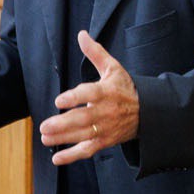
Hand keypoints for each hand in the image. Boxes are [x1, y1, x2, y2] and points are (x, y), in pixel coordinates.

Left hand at [38, 31, 137, 165]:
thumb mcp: (113, 68)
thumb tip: (81, 34)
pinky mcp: (105, 141)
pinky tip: (56, 159)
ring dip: (63, 139)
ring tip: (45, 138)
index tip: (59, 100)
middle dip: (63, 124)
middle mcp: (106, 112)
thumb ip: (96, 53)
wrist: (149, 112)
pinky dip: (72, 156)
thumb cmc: (125, 88)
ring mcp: (106, 128)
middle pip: (84, 119)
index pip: (90, 94)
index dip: (75, 97)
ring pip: (83, 136)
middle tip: (44, 126)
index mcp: (107, 92)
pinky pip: (88, 150)